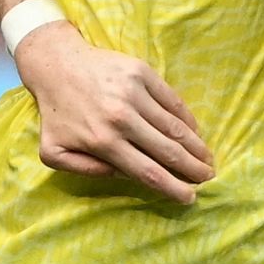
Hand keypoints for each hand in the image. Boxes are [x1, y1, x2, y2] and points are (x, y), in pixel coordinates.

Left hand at [14, 15, 214, 203]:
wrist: (57, 65)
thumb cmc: (57, 113)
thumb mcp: (54, 153)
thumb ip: (84, 170)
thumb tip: (120, 175)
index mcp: (103, 142)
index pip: (147, 172)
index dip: (172, 188)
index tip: (190, 197)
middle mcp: (122, 118)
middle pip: (167, 151)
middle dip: (193, 169)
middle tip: (208, 178)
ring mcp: (134, 93)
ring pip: (174, 126)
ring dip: (196, 145)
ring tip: (208, 158)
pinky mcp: (142, 73)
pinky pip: (172, 100)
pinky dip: (187, 118)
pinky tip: (195, 131)